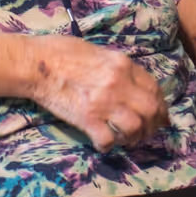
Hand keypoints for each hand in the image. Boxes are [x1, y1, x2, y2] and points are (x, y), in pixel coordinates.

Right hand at [27, 36, 167, 151]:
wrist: (34, 64)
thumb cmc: (59, 51)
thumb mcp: (96, 51)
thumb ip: (115, 66)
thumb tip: (127, 80)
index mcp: (122, 64)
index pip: (154, 88)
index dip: (160, 105)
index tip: (159, 114)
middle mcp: (119, 84)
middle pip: (151, 110)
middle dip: (153, 124)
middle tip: (147, 132)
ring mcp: (104, 103)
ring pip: (136, 128)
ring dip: (134, 137)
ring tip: (126, 139)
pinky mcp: (87, 119)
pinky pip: (108, 140)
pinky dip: (108, 145)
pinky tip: (103, 143)